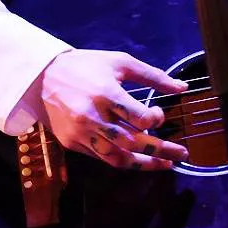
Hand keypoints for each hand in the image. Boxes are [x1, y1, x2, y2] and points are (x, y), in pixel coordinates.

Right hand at [36, 49, 189, 170]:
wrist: (44, 76)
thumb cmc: (87, 66)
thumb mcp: (120, 63)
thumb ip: (153, 76)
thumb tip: (183, 88)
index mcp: (106, 94)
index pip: (141, 119)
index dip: (156, 119)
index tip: (159, 114)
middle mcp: (93, 117)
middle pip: (134, 142)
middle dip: (162, 150)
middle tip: (182, 153)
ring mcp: (81, 133)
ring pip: (118, 158)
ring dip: (145, 164)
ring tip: (165, 164)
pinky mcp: (72, 143)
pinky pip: (102, 158)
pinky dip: (122, 161)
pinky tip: (138, 160)